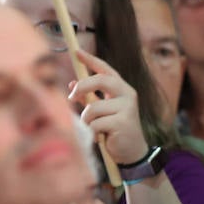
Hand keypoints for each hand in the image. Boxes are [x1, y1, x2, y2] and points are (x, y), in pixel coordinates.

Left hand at [69, 49, 150, 164]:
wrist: (132, 151)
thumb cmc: (115, 129)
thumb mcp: (101, 111)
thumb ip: (89, 97)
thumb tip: (72, 84)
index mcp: (122, 89)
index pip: (106, 69)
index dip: (90, 59)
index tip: (76, 51)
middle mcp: (127, 94)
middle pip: (99, 80)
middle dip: (82, 87)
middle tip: (72, 98)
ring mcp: (127, 108)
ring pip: (92, 107)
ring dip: (87, 121)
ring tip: (96, 129)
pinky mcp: (123, 122)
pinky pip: (95, 124)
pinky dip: (94, 133)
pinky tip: (102, 138)